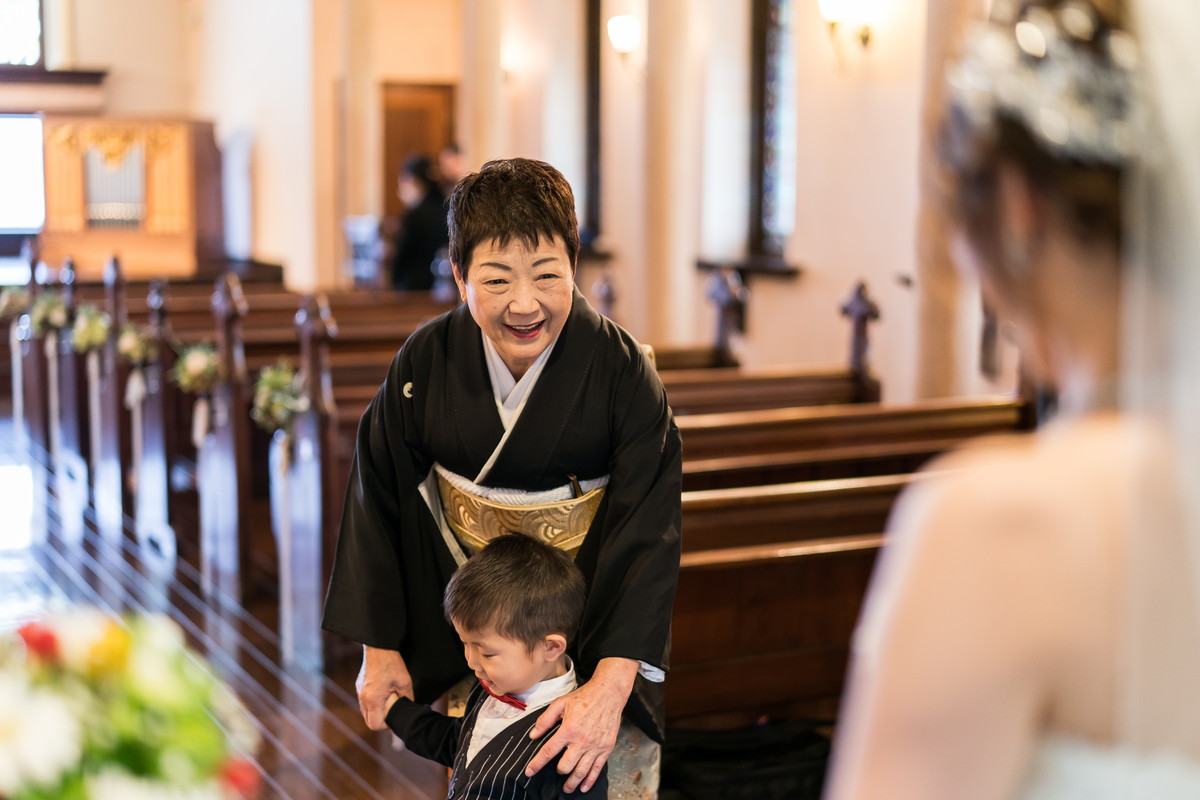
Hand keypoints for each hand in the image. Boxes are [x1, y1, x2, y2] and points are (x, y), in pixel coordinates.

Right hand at [356, 645, 412, 729]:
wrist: (378, 646)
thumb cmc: (392, 663)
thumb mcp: (405, 682)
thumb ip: (407, 699)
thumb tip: (408, 708)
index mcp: (373, 699)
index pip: (374, 725)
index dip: (386, 726)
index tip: (394, 717)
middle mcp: (363, 698)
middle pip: (368, 721)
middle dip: (381, 720)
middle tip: (392, 711)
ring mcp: (359, 692)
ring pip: (366, 712)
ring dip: (376, 711)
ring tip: (388, 701)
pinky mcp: (359, 686)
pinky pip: (364, 702)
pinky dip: (372, 703)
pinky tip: (383, 694)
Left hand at [525, 657, 637, 792]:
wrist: (609, 694)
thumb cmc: (585, 697)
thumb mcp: (560, 703)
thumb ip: (545, 720)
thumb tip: (533, 735)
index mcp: (568, 729)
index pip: (549, 751)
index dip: (537, 764)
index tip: (530, 772)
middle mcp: (582, 741)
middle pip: (565, 766)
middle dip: (559, 771)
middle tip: (557, 770)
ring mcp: (595, 746)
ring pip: (581, 772)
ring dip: (572, 783)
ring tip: (567, 788)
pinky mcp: (605, 748)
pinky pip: (596, 769)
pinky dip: (589, 781)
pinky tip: (583, 786)